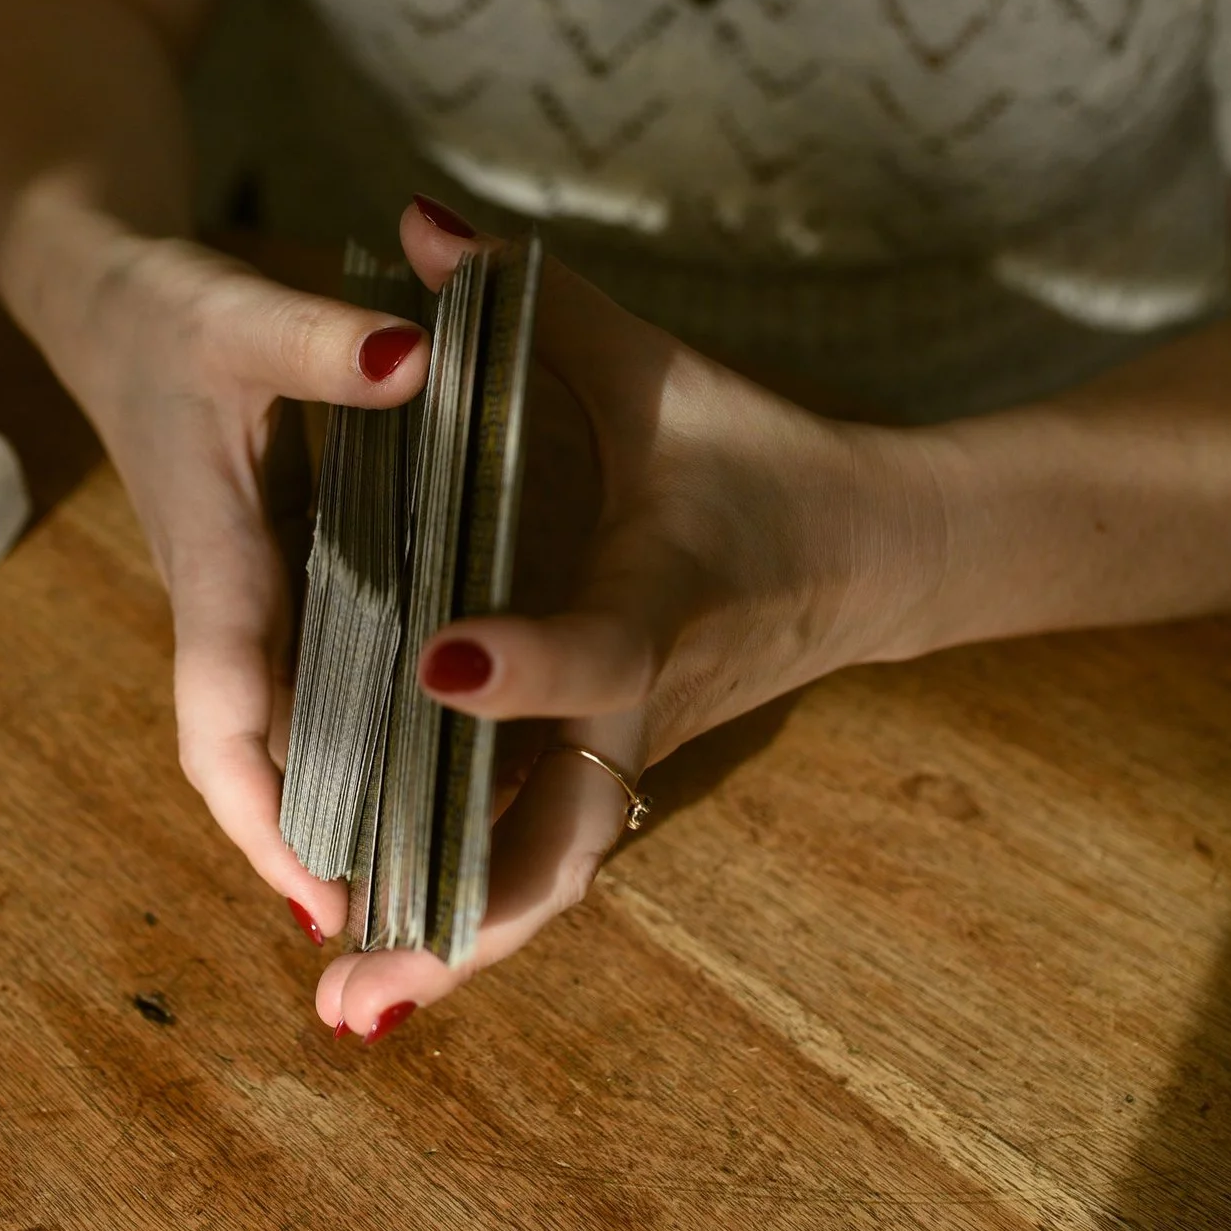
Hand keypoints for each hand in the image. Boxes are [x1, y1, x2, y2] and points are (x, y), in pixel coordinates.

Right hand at [29, 228, 432, 937]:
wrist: (102, 298)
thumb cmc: (163, 312)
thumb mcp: (236, 312)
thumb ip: (317, 342)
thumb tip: (409, 359)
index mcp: (215, 565)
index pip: (221, 719)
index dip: (260, 815)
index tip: (316, 898)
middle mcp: (228, 603)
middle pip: (255, 760)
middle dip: (306, 852)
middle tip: (395, 937)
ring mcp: (246, 598)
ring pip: (283, 730)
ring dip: (333, 806)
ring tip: (423, 885)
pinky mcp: (268, 577)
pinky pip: (306, 681)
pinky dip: (349, 736)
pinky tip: (420, 766)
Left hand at [318, 200, 941, 1038]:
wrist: (882, 552)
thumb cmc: (758, 455)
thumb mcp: (653, 367)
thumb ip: (532, 300)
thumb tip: (415, 217)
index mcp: (661, 601)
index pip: (597, 646)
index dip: (526, 659)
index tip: (438, 657)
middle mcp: (641, 705)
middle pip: (562, 835)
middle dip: (468, 908)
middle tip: (362, 975)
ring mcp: (627, 755)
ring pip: (542, 874)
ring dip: (455, 948)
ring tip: (348, 1012)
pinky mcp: (612, 771)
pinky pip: (532, 853)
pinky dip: (465, 914)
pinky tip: (379, 966)